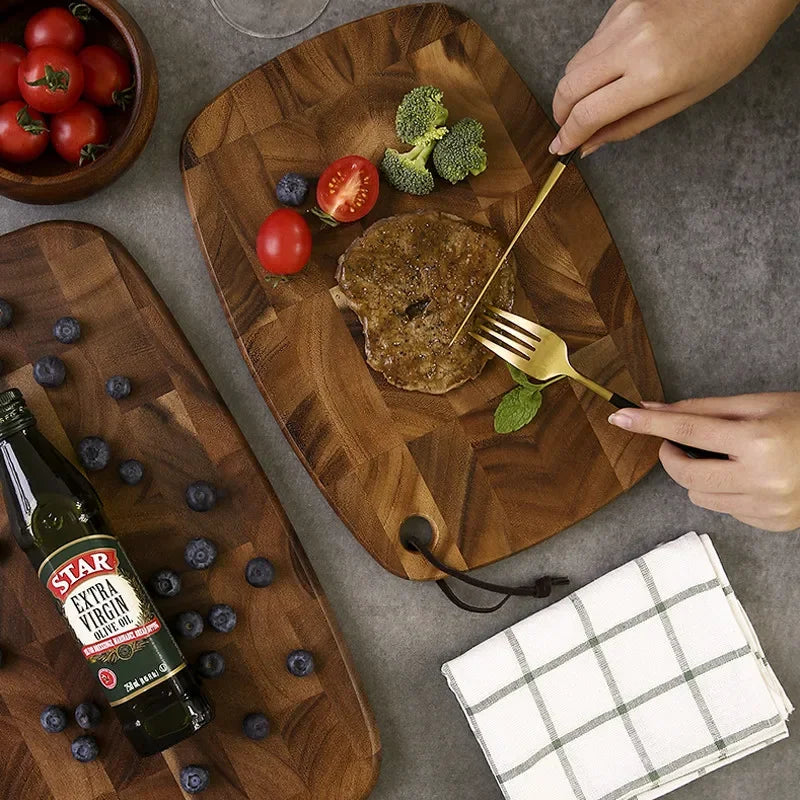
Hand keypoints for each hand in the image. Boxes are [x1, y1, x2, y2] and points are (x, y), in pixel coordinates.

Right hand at [550, 0, 798, 155]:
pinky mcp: (622, 1)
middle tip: (567, 129)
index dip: (568, 135)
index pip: (587, 113)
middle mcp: (631, 43)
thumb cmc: (726, 47)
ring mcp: (624, 17)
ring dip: (575, 89)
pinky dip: (594, 62)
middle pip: (569, 86)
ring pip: (576, 63)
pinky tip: (613, 68)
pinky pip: (593, 40)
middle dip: (561, 114)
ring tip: (590, 102)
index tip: (560, 148)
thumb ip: (630, 124)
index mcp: (651, 75)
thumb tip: (591, 144)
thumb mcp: (682, 99)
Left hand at [608, 393, 799, 530]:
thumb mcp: (759, 404)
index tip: (619, 416)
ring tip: (724, 457)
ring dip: (697, 475)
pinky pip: (724, 509)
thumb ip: (703, 409)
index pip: (687, 430)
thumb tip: (654, 410)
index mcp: (758, 440)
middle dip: (671, 455)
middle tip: (677, 442)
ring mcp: (768, 507)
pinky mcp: (772, 524)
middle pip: (684, 473)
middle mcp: (762, 478)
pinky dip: (723, 492)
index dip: (649, 424)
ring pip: (699, 495)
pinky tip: (746, 476)